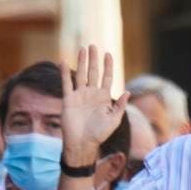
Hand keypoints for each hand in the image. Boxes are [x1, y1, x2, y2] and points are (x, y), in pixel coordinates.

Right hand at [63, 45, 129, 165]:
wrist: (83, 143)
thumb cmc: (100, 134)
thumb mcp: (114, 120)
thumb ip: (119, 106)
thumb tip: (127, 92)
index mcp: (103, 98)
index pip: (106, 78)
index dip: (108, 67)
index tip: (108, 55)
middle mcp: (91, 94)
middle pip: (93, 73)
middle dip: (94, 60)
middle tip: (93, 46)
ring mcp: (79, 96)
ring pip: (80, 75)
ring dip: (81, 62)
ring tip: (83, 49)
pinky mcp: (68, 99)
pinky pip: (66, 83)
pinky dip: (64, 73)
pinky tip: (63, 61)